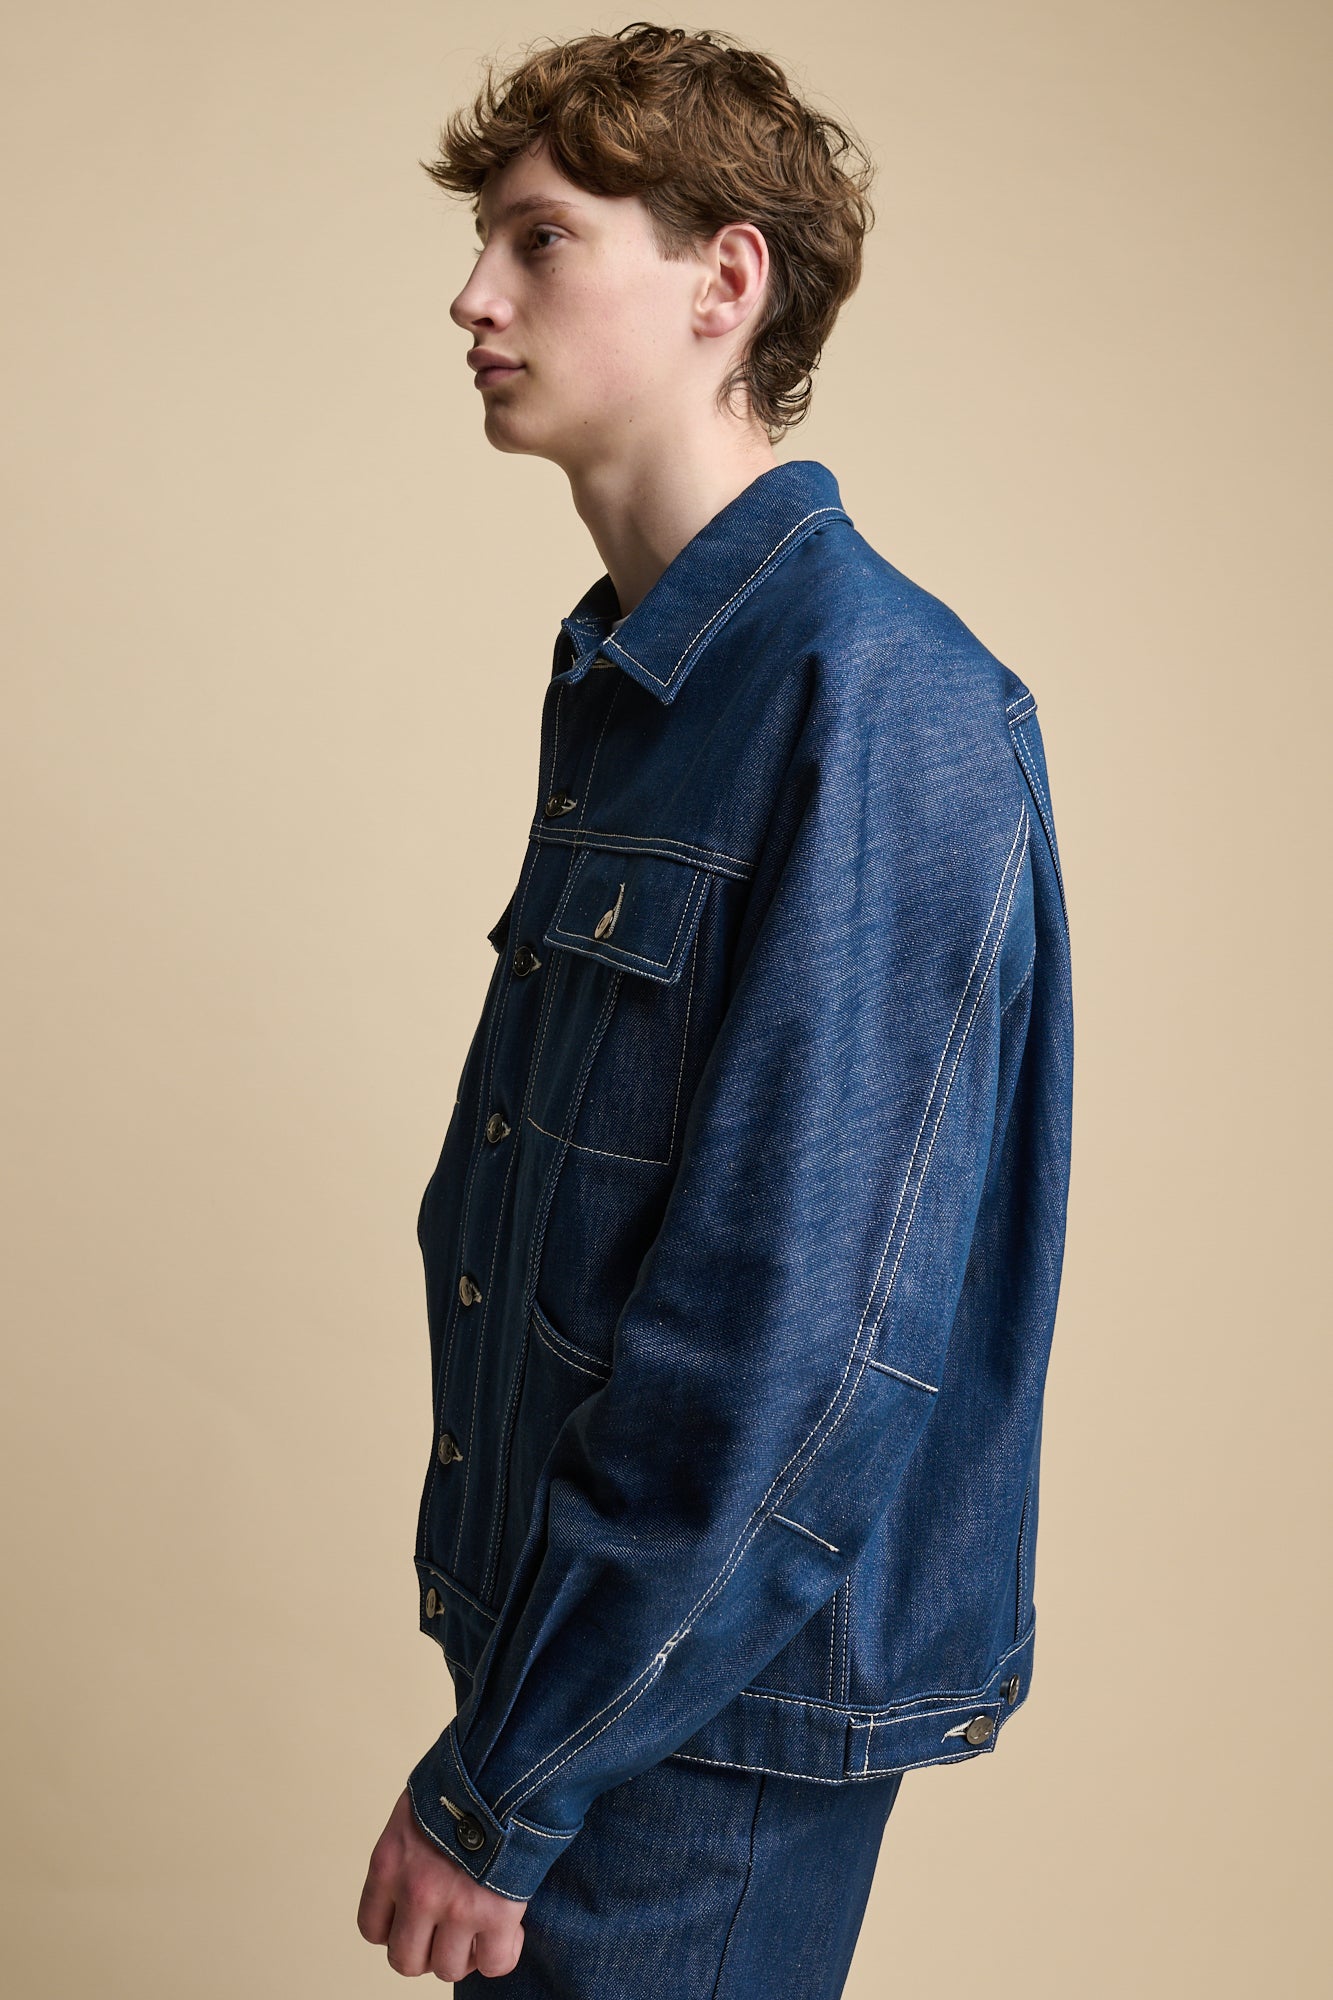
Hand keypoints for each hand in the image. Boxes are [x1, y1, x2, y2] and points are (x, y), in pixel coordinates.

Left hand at [358, 1786, 527, 1980]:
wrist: (506, 1765)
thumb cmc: (464, 1775)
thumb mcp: (417, 1806)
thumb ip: (409, 1846)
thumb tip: (420, 1862)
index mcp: (388, 1864)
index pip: (372, 1929)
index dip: (396, 1930)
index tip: (415, 1918)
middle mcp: (416, 1893)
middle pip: (406, 1961)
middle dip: (427, 1952)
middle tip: (448, 1930)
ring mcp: (456, 1908)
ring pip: (449, 1968)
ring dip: (464, 1954)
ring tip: (480, 1927)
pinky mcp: (496, 1914)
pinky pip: (493, 1963)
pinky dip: (500, 1954)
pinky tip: (508, 1930)